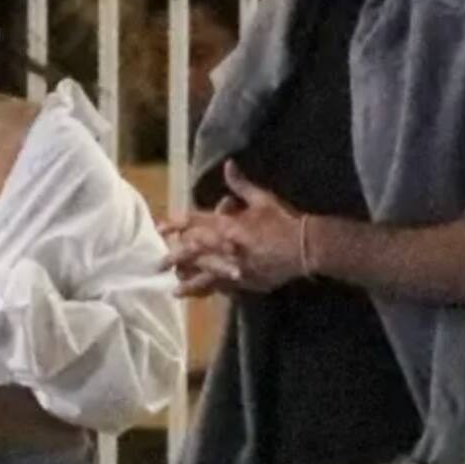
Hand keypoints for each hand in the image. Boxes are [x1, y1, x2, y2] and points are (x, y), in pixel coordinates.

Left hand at [163, 161, 308, 295]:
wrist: (304, 248)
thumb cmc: (283, 221)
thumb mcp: (263, 200)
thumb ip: (241, 185)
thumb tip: (228, 164)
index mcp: (228, 225)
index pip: (196, 222)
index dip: (176, 224)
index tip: (160, 227)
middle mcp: (226, 247)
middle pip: (194, 253)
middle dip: (176, 258)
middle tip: (159, 264)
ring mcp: (234, 267)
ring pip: (205, 275)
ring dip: (189, 282)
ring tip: (174, 291)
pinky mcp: (244, 282)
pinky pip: (222, 288)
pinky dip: (209, 292)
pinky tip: (200, 298)